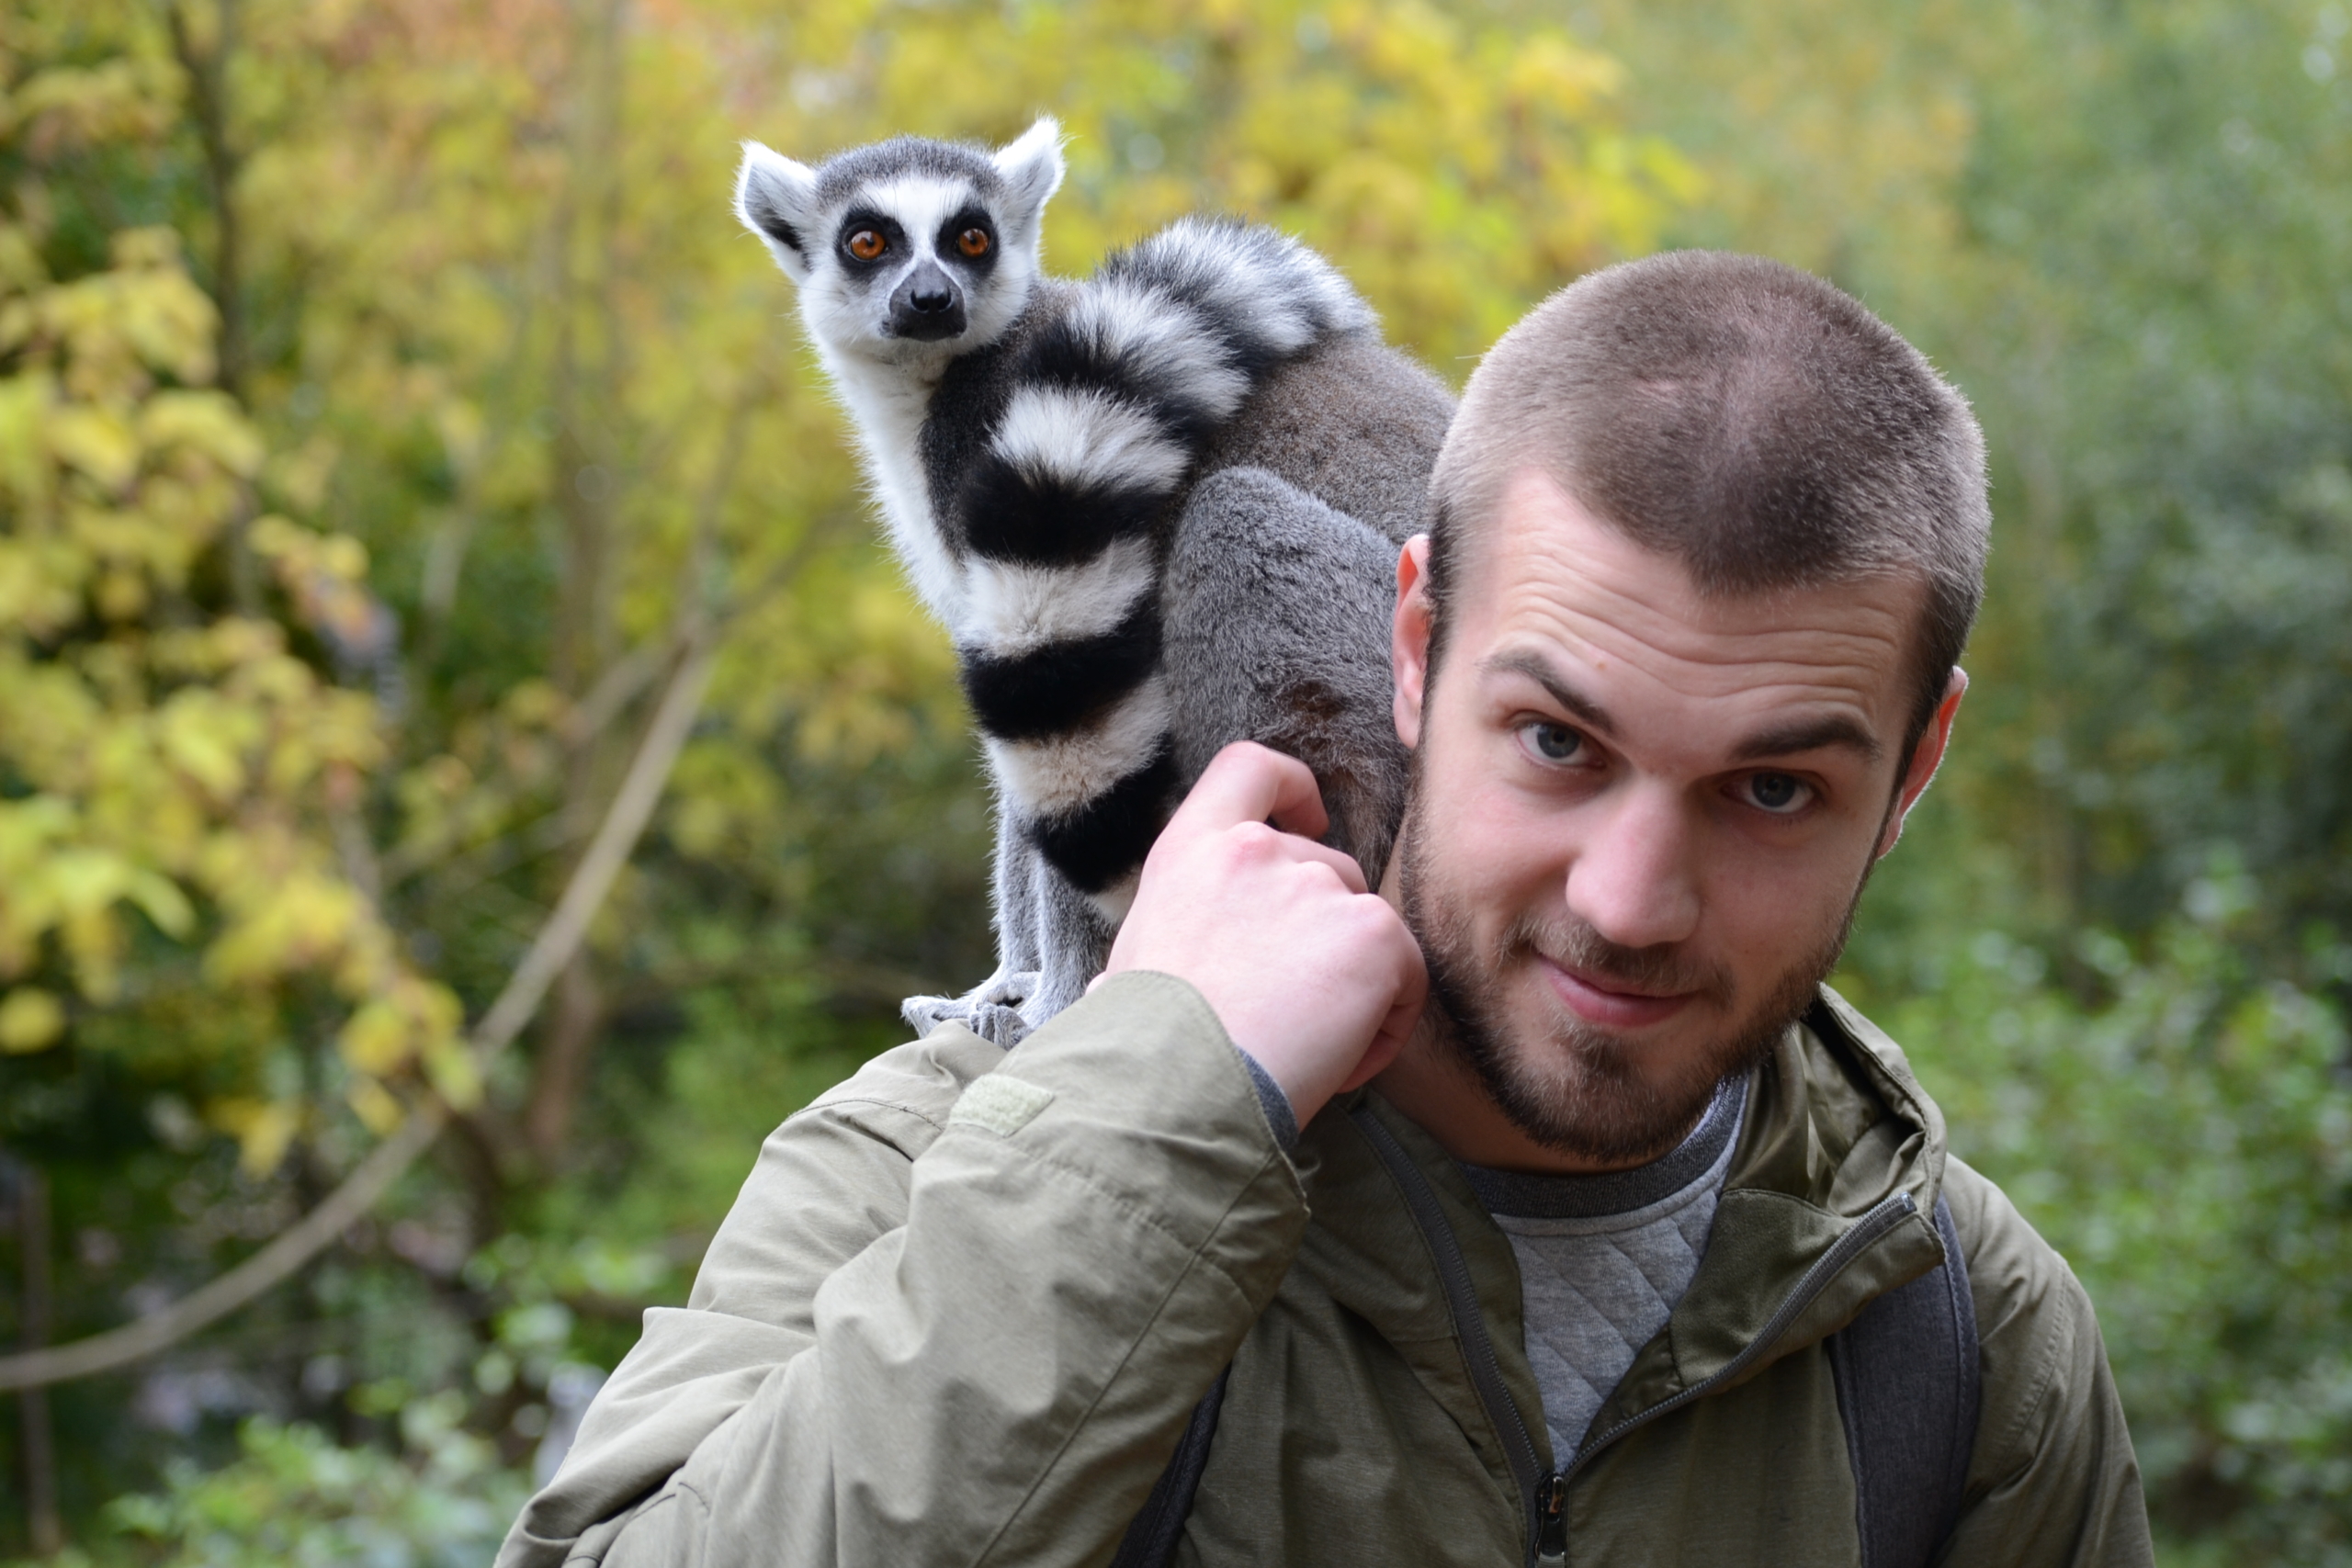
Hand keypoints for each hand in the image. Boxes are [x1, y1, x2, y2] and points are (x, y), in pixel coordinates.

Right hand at [1102, 742, 1426, 1125]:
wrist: (1178, 1093)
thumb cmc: (1145, 1050)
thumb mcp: (1135, 959)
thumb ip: (1182, 930)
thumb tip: (1154, 973)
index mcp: (1191, 851)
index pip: (1250, 769)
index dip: (1292, 788)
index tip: (1309, 820)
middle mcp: (1257, 851)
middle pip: (1328, 869)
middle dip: (1324, 936)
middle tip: (1290, 1011)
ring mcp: (1319, 886)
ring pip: (1368, 927)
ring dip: (1354, 985)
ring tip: (1309, 1051)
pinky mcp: (1373, 933)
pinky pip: (1406, 975)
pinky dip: (1386, 1025)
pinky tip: (1339, 1065)